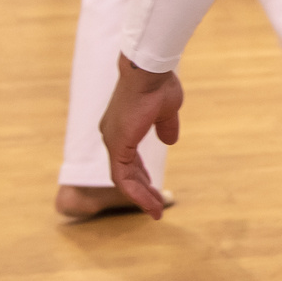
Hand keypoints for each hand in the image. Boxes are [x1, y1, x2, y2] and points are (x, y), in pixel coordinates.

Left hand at [98, 57, 183, 216]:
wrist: (149, 70)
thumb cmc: (158, 84)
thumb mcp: (166, 110)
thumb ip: (165, 126)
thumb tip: (169, 141)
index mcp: (121, 128)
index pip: (128, 161)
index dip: (141, 177)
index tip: (153, 188)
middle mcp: (112, 136)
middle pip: (125, 172)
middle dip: (142, 190)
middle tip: (155, 205)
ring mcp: (113, 140)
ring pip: (123, 178)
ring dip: (140, 196)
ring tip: (156, 210)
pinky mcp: (118, 144)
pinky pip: (123, 177)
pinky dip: (136, 192)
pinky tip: (150, 202)